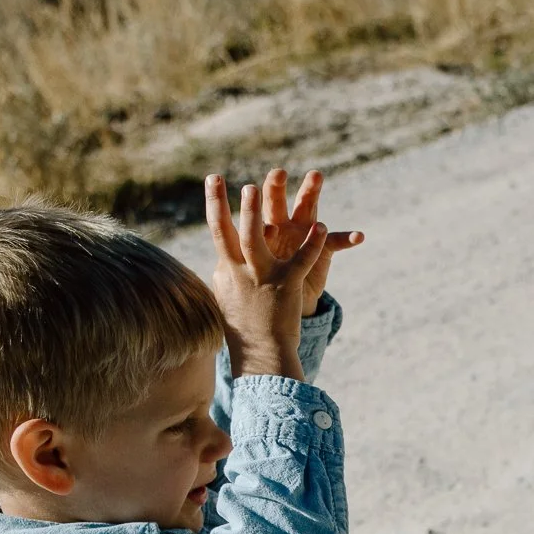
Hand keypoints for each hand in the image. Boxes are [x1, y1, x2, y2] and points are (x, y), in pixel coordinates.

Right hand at [203, 169, 360, 377]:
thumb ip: (224, 276)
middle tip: (238, 181)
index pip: (217, 231)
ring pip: (256, 238)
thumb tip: (219, 262)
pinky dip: (313, 242)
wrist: (262, 354)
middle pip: (231, 231)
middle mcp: (240, 271)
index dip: (215, 204)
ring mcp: (262, 277)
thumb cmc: (244, 327)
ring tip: (262, 186)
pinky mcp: (286, 284)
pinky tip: (321, 225)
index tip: (213, 179)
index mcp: (227, 271)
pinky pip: (302, 258)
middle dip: (232, 204)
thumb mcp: (227, 298)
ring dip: (258, 211)